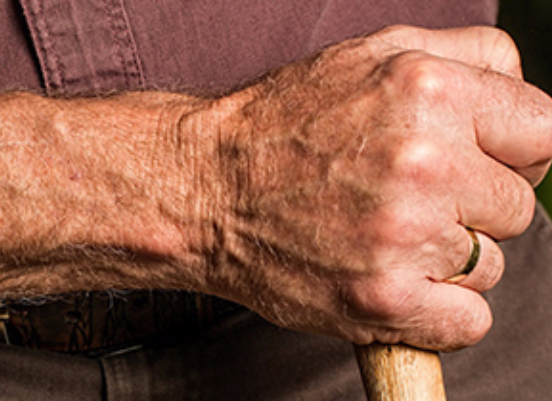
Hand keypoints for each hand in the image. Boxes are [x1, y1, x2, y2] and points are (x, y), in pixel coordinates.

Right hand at [185, 26, 551, 350]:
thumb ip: (470, 57)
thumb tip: (529, 99)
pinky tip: (389, 277)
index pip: (547, 132)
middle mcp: (423, 162)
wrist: (202, 187)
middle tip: (405, 197)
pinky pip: (468, 321)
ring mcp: (403, 236)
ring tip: (380, 233)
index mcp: (429, 91)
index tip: (478, 165)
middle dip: (472, 205)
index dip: (514, 152)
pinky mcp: (382, 299)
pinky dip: (436, 311)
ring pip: (490, 265)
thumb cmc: (281, 124)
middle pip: (518, 206)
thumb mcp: (372, 54)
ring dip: (446, 258)